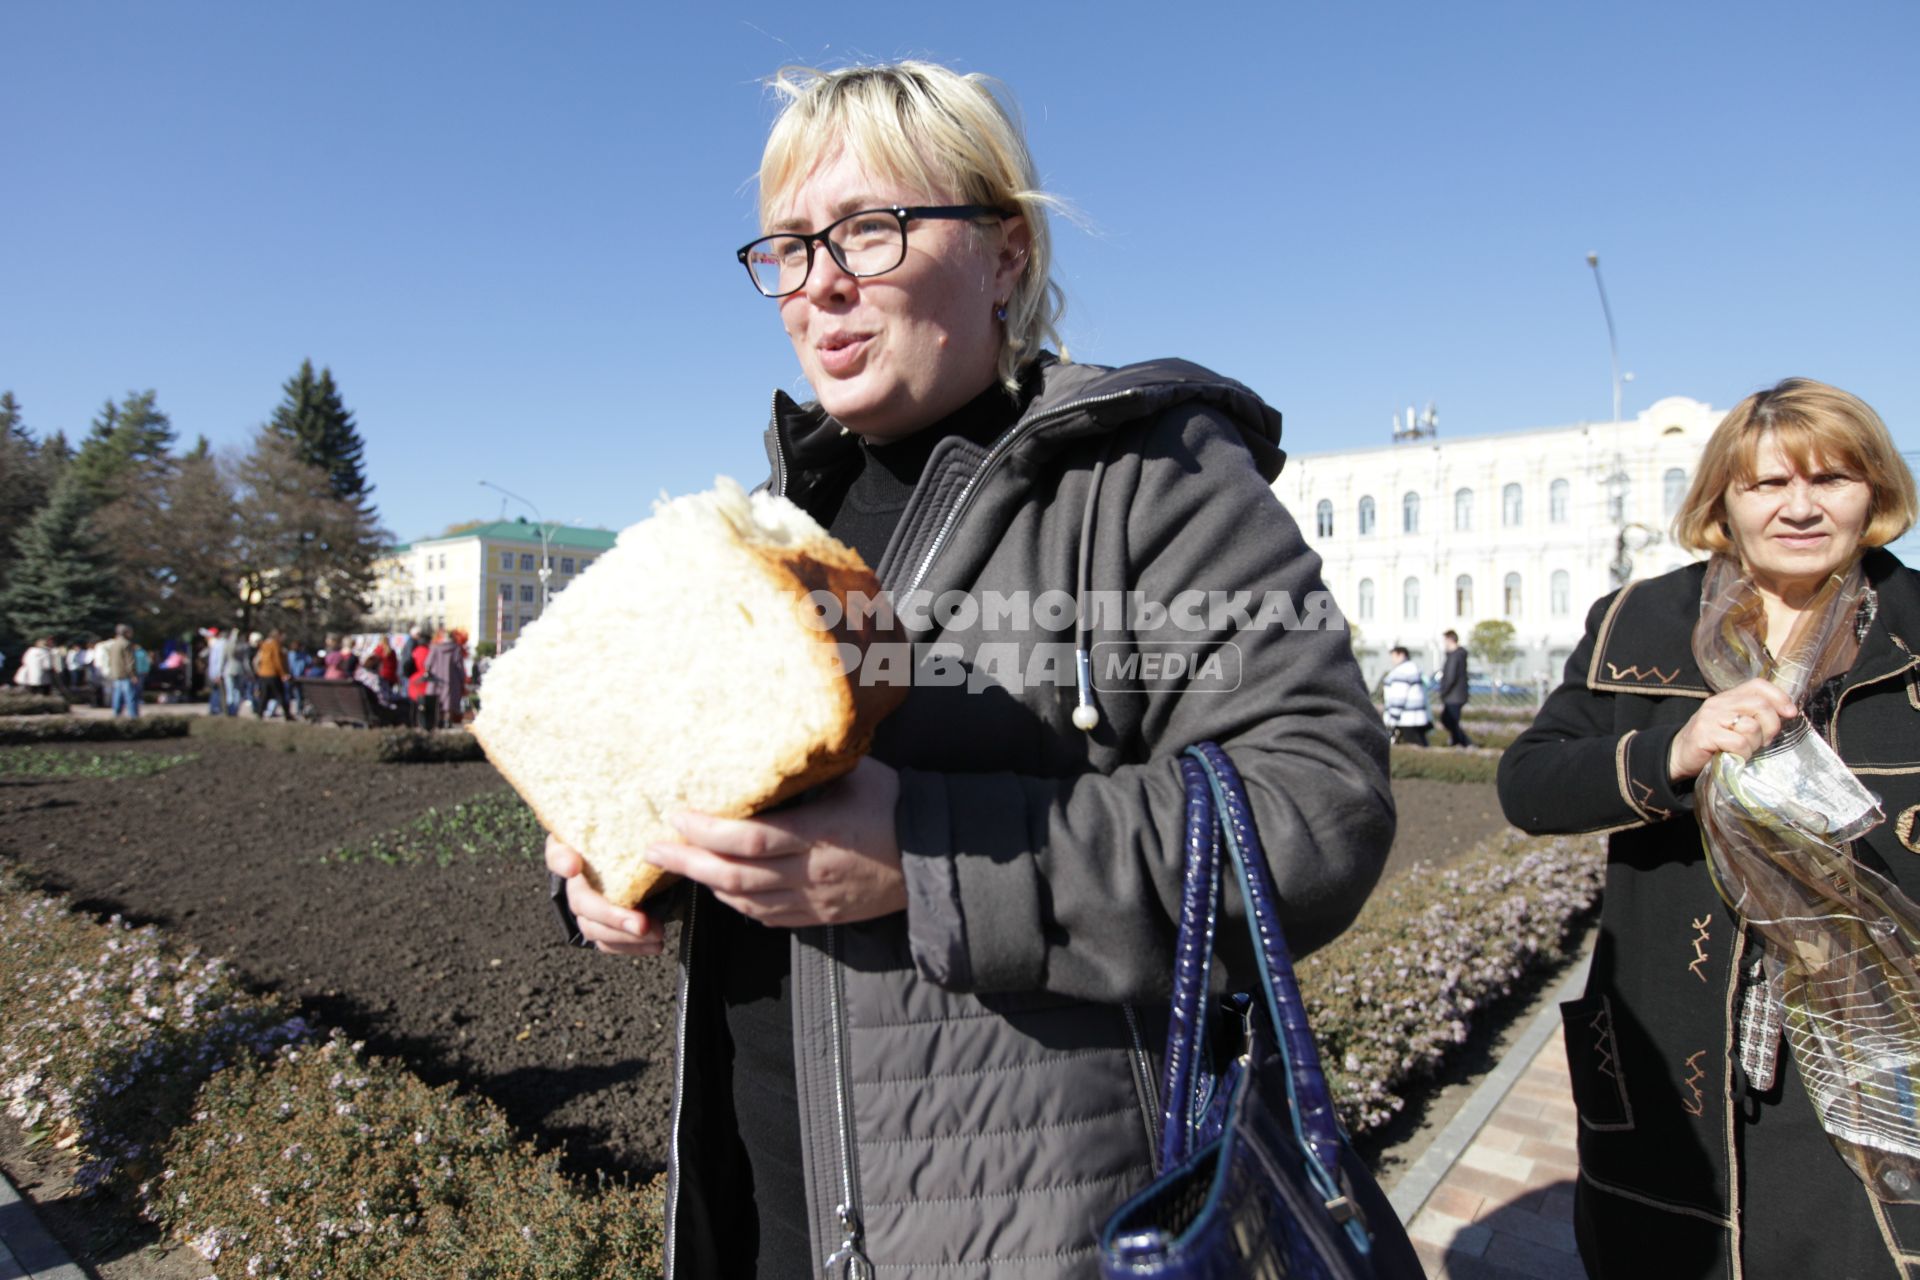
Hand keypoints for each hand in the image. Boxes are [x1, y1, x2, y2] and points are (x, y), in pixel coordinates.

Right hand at [544, 834, 666, 955]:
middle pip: (582, 901)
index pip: (557, 852)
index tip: (574, 865)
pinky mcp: (599, 924)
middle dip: (610, 915)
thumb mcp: (632, 825)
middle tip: (640, 922)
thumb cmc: (632, 835)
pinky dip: (630, 946)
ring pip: (593, 928)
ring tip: (656, 934)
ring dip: (624, 935)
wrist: (639, 853)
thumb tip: (638, 831)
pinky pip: (606, 942)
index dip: (562, 860)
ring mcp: (585, 904)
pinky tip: (654, 945)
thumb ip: (625, 820)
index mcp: (575, 847)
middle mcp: (575, 879)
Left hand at [643, 758, 904, 929]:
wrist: (935, 859)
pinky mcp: (819, 917)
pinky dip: (736, 903)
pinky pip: (766, 917)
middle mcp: (809, 873)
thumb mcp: (858, 774)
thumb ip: (814, 767)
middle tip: (653, 849)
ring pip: (744, 902)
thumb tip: (776, 746)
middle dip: (686, 863)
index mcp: (817, 834)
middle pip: (733, 876)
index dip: (704, 830)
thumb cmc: (896, 806)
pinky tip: (722, 888)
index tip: (676, 815)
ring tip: (679, 864)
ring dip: (706, 885)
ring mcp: (813, 900)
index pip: (747, 838)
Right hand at [1668, 677, 1799, 781]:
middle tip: (1766, 740)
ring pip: (1751, 726)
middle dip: (1772, 726)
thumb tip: (1786, 714)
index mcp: (1727, 697)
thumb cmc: (1712, 742)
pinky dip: (1743, 753)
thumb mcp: (1733, 724)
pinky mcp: (1705, 734)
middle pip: (1760, 705)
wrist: (1677, 755)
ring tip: (1747, 750)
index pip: (1758, 685)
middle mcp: (1718, 703)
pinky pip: (1738, 743)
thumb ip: (1753, 716)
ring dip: (1755, 743)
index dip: (1779, 696)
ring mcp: (1710, 718)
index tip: (1791, 713)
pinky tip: (1736, 756)